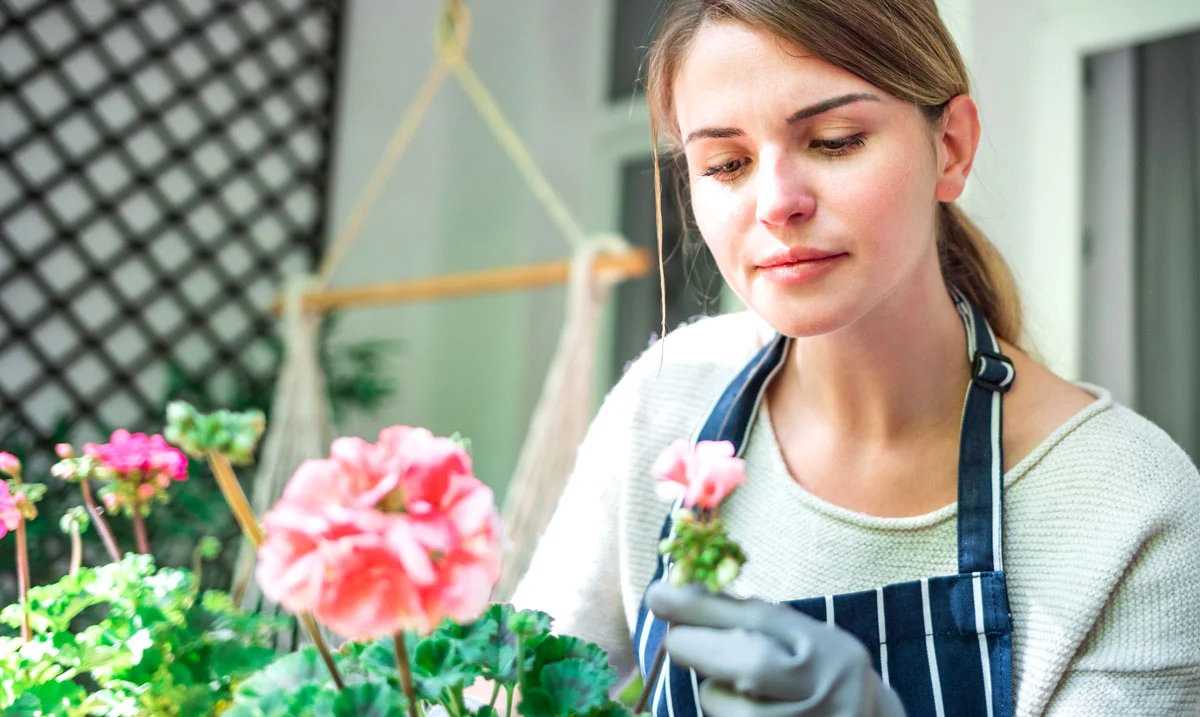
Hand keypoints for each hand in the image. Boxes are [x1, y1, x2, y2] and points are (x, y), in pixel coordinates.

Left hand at [646, 582, 905, 715]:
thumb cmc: (815, 672)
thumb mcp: (796, 637)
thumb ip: (748, 618)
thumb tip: (678, 593)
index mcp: (825, 645)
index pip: (760, 619)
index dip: (704, 607)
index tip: (659, 595)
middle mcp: (826, 686)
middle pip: (752, 663)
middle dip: (700, 648)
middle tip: (675, 640)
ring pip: (736, 710)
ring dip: (714, 695)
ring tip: (725, 687)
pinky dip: (724, 714)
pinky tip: (735, 707)